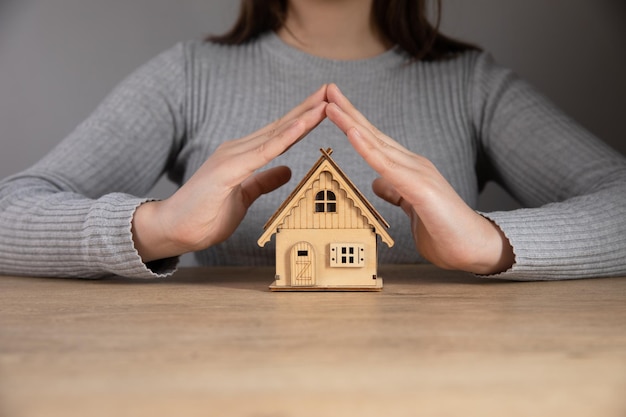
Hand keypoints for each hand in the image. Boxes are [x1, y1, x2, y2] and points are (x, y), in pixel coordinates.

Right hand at [132, 85, 328, 261]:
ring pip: (276, 134)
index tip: (326, 106)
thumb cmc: (205, 214)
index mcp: (243, 155)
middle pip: (281, 126)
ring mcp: (233, 156)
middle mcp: (239, 149)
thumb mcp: (244, 196)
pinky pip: (263, 152)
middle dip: (308, 108)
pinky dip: (284, 137)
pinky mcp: (229, 169)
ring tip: (325, 100)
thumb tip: (287, 170)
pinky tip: (302, 125)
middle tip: (332, 90)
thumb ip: (263, 181)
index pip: (280, 134)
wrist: (174, 228)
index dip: (303, 120)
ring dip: (302, 117)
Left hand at [325, 84, 513, 274]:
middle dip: (349, 112)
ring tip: (331, 104)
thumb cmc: (444, 230)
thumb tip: (377, 182)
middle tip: (327, 88)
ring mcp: (418, 173)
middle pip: (374, 134)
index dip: (353, 124)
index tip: (332, 106)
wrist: (475, 248)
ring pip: (377, 144)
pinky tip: (352, 133)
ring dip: (352, 123)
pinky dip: (367, 148)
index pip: (375, 142)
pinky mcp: (420, 188)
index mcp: (408, 169)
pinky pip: (387, 166)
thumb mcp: (411, 207)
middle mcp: (412, 164)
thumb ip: (395, 192)